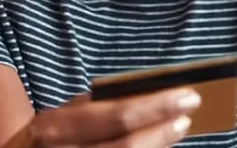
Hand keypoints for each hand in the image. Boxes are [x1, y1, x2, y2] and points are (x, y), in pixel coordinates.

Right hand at [0, 87, 199, 147]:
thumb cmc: (45, 141)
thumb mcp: (58, 119)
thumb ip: (91, 109)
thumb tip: (146, 95)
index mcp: (54, 127)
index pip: (115, 115)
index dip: (156, 107)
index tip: (187, 94)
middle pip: (125, 145)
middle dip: (163, 128)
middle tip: (190, 112)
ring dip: (157, 146)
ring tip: (178, 128)